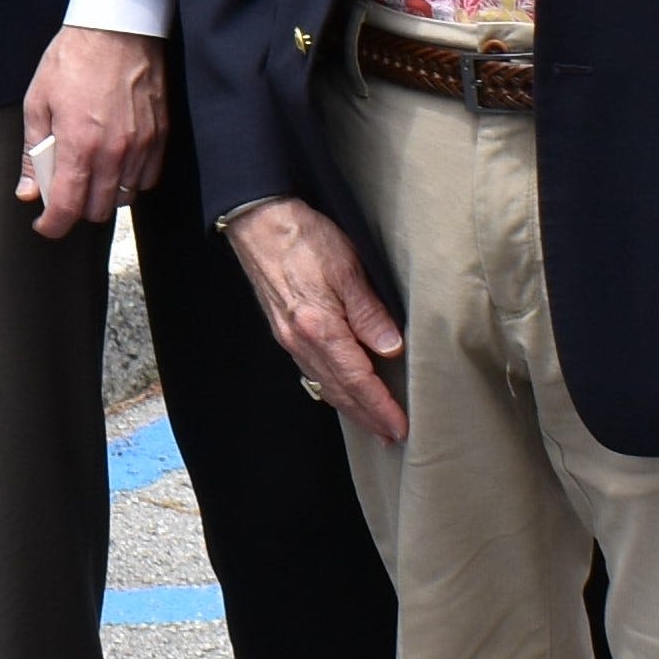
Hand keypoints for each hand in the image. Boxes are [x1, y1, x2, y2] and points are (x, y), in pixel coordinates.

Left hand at [17, 26, 163, 239]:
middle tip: (65, 190)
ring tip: (91, 174)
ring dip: (104, 195)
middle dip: (77, 209)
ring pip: (124, 197)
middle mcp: (113, 152)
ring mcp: (141, 146)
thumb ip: (32, 151)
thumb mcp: (38, 101)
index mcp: (78, 144)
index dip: (52, 225)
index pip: (68, 208)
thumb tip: (28, 190)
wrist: (118, 27)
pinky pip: (147, 178)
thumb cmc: (74, 58)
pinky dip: (130, 180)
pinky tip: (116, 163)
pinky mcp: (160, 136)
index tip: (45, 224)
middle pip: (98, 210)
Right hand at [225, 198, 406, 442]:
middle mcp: (301, 341)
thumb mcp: (348, 268)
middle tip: (391, 436)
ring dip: (349, 407)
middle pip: (340, 391)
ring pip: (324, 384)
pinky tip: (341, 390)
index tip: (399, 426)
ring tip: (371, 421)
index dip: (380, 406)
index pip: (358, 380)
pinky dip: (331, 388)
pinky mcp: (285, 330)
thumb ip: (369, 311)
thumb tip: (392, 348)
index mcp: (320, 328)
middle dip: (366, 417)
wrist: (259, 222)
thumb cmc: (304, 237)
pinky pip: (311, 370)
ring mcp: (290, 338)